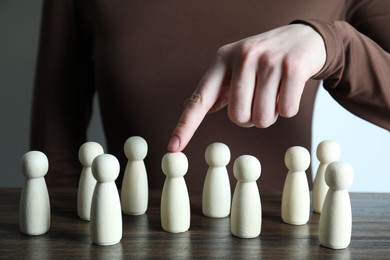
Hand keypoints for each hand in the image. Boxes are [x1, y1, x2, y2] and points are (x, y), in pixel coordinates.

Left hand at [167, 24, 325, 151]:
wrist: (303, 37)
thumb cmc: (264, 58)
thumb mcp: (234, 67)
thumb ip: (215, 89)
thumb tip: (188, 105)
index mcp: (221, 60)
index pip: (199, 99)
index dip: (185, 125)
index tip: (173, 148)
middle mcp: (242, 57)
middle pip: (237, 118)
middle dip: (249, 119)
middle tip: (258, 100)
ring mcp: (268, 61)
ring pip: (262, 118)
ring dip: (269, 115)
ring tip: (274, 93)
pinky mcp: (292, 67)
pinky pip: (286, 112)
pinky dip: (287, 109)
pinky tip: (288, 89)